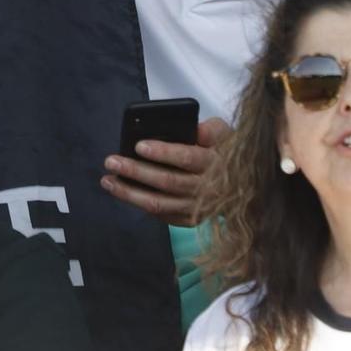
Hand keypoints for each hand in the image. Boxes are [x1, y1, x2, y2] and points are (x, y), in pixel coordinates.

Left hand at [100, 118, 230, 226]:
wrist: (242, 187)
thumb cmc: (225, 153)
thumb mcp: (226, 134)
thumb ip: (211, 130)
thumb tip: (196, 130)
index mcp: (215, 163)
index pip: (187, 158)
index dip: (163, 152)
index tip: (138, 146)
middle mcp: (207, 189)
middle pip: (168, 181)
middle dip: (136, 171)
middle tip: (111, 161)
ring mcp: (197, 208)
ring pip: (160, 204)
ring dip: (130, 193)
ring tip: (107, 180)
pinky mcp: (190, 220)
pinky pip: (163, 216)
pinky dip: (141, 206)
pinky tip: (124, 193)